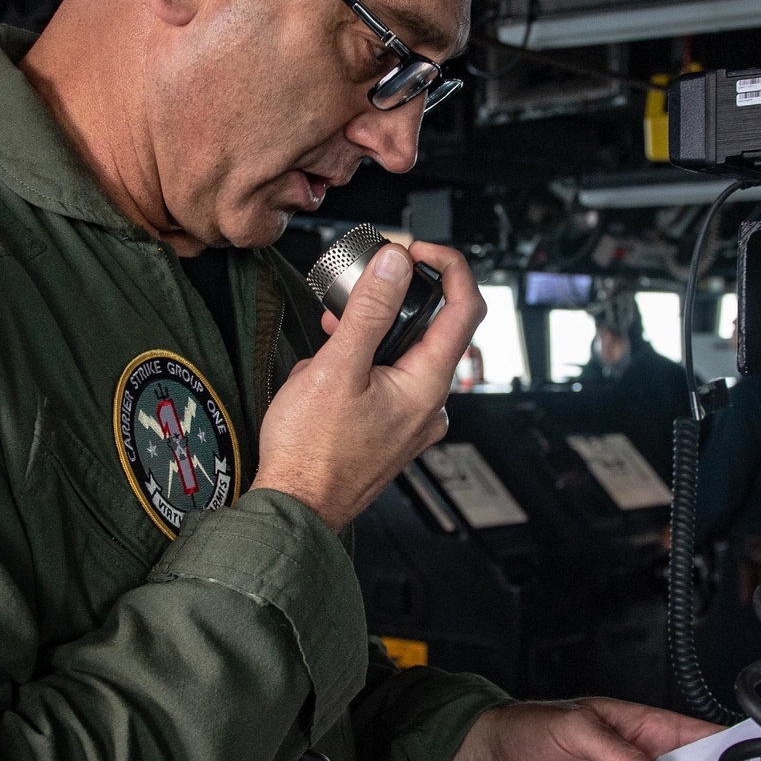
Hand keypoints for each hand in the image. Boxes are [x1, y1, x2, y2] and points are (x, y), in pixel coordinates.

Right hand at [252, 240, 483, 530]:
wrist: (294, 510)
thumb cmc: (311, 453)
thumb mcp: (336, 367)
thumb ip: (370, 310)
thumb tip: (396, 264)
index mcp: (428, 385)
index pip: (466, 307)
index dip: (448, 265)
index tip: (416, 250)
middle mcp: (430, 404)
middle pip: (431, 329)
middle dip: (390, 303)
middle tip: (355, 292)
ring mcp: (413, 421)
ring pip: (404, 355)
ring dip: (370, 333)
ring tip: (331, 336)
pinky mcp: (393, 431)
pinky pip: (389, 381)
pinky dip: (364, 363)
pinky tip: (328, 372)